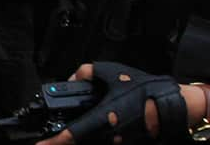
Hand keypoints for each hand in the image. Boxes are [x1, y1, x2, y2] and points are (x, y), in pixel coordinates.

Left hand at [38, 63, 183, 144]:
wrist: (170, 106)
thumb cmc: (143, 91)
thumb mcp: (111, 72)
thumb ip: (87, 72)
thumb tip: (74, 79)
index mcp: (102, 119)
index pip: (71, 136)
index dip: (53, 142)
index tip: (40, 144)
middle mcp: (108, 137)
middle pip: (79, 143)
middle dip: (63, 142)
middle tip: (50, 140)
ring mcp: (117, 144)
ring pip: (91, 144)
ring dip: (80, 139)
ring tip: (70, 134)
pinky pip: (104, 143)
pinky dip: (95, 137)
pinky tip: (95, 129)